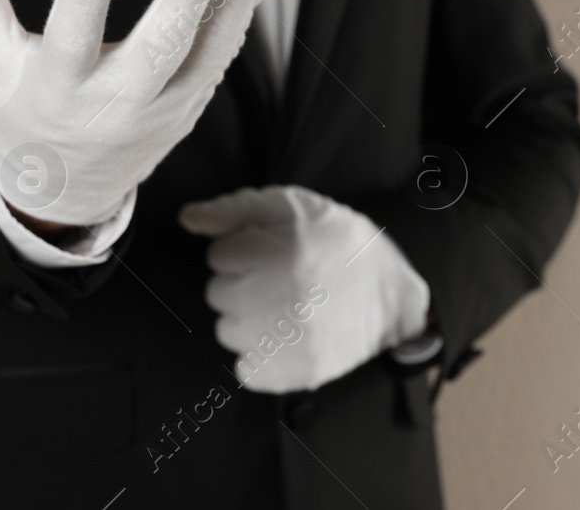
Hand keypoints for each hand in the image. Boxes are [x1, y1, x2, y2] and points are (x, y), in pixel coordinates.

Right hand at [0, 0, 276, 225]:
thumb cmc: (19, 109)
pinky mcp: (188, 108)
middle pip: (157, 51)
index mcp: (56, 89)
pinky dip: (239, 14)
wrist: (60, 187)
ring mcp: (159, 111)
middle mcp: (113, 104)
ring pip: (206, 55)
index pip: (71, 41)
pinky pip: (221, 58)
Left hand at [180, 185, 430, 393]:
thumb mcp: (292, 206)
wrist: (392, 294)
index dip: (242, 249)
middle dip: (241, 282)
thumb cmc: (337, 243)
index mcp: (284, 253)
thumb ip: (235, 209)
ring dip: (246, 318)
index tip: (269, 251)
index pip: (218, 255)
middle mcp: (286, 300)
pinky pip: (245, 369)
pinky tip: (283, 335)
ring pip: (227, 332)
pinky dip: (259, 354)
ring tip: (281, 306)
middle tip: (276, 278)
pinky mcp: (299, 374)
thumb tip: (188, 219)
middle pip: (217, 294)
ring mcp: (293, 343)